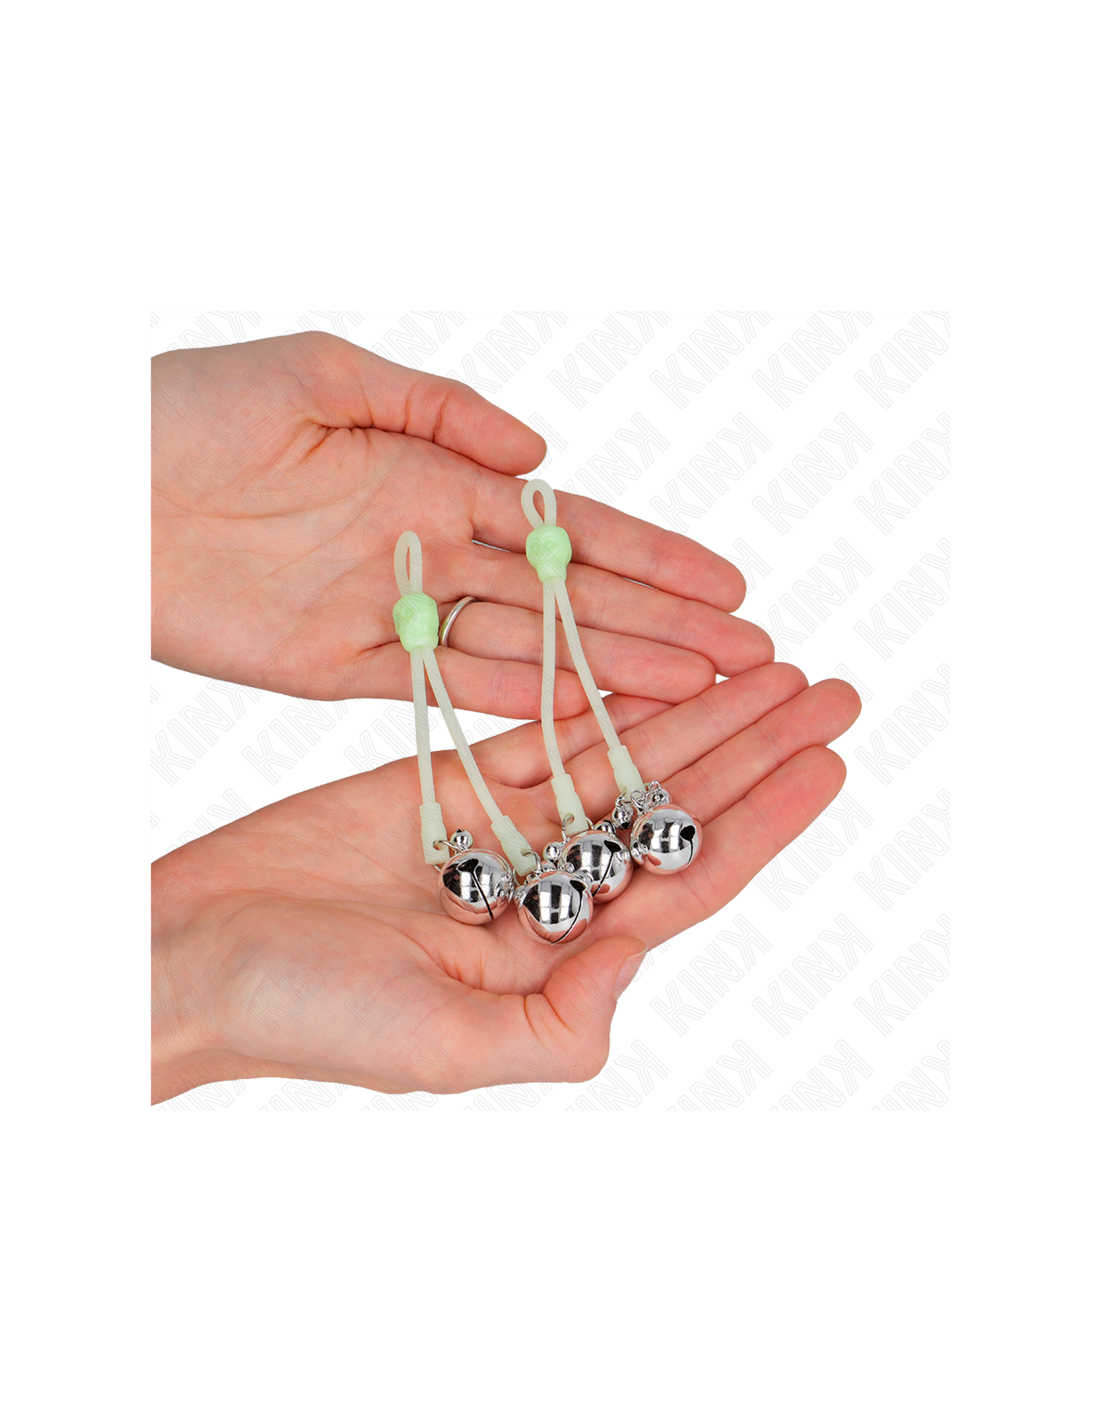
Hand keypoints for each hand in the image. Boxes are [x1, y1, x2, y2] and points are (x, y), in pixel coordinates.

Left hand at [152, 333, 771, 717]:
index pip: (568, 525)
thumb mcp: (320, 375)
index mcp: (433, 475)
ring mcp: (393, 614)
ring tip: (695, 700)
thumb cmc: (190, 412)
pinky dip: (514, 708)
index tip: (728, 585)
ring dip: (609, 677)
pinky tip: (583, 723)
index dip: (651, 555)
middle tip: (744, 662)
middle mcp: (430, 551)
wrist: (97, 495)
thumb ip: (436, 410)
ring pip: (525, 653)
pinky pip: (444, 693)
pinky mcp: (342, 669)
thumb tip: (537, 455)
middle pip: (568, 599)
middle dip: (659, 628)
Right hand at [152, 665, 859, 1101]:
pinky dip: (593, 697)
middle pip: (672, 803)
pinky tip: (652, 667)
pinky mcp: (437, 785)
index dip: (763, 819)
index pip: (686, 874)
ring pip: (616, 758)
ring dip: (694, 713)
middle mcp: (541, 890)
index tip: (829, 762)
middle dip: (753, 749)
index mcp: (557, 958)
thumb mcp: (448, 1053)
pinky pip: (533, 733)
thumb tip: (637, 960)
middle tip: (829, 689)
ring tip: (767, 665)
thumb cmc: (305, 1017)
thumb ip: (562, 1026)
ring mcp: (494, 833)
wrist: (194, 953)